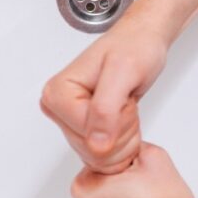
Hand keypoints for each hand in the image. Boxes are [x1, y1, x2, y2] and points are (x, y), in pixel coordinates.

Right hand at [40, 22, 168, 173]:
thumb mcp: (123, 71)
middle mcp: (57, 109)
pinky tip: (123, 118)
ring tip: (125, 106)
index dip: (118, 122)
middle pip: (92, 150)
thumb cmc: (133, 47)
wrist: (140, 41)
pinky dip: (122, 142)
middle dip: (121, 131)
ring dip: (123, 136)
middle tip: (126, 101)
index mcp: (57, 94)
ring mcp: (69, 121)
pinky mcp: (82, 130)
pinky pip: (103, 157)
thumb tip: (95, 145)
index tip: (123, 97)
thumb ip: (106, 109)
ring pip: (99, 157)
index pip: (89, 136)